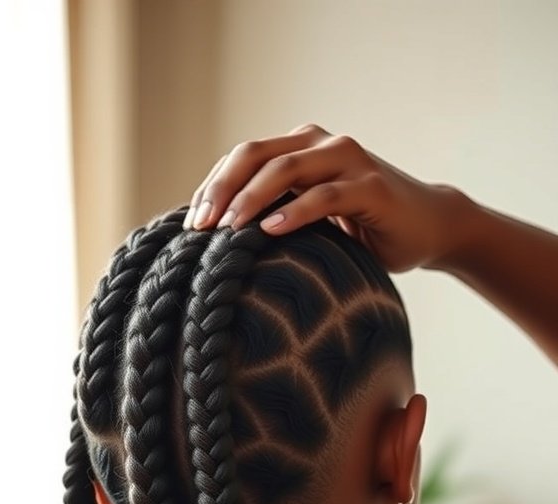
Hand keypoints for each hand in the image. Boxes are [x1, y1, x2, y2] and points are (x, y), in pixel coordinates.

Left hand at [184, 123, 466, 273]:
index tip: (190, 224)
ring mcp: (348, 160)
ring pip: (287, 168)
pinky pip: (325, 195)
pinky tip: (271, 230)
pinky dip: (295, 212)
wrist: (428, 227)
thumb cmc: (363, 229)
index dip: (212, 186)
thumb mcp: (311, 219)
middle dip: (222, 190)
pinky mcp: (371, 187)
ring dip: (251, 198)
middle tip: (200, 227)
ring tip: (228, 228)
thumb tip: (221, 244)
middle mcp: (321, 143)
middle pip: (256, 155)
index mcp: (300, 147)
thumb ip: (277, 213)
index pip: (243, 157)